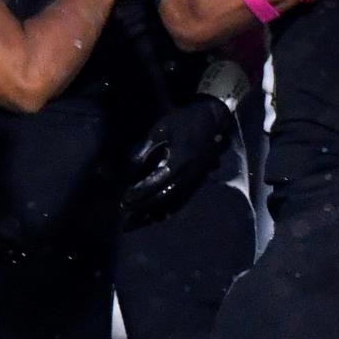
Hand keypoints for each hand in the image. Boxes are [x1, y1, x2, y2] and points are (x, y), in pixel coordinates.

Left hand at [122, 96, 233, 218]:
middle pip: (165, 197)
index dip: (141, 191)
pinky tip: (155, 215)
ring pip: (174, 201)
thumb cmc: (184, 121)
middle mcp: (190, 174)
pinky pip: (182, 199)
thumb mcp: (161, 130)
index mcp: (180, 160)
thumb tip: (129, 169)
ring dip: (154, 211)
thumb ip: (145, 149)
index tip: (125, 197)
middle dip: (144, 205)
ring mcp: (196, 179)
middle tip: (126, 209)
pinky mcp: (199, 181)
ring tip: (135, 219)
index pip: (158, 182)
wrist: (212, 119)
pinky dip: (168, 209)